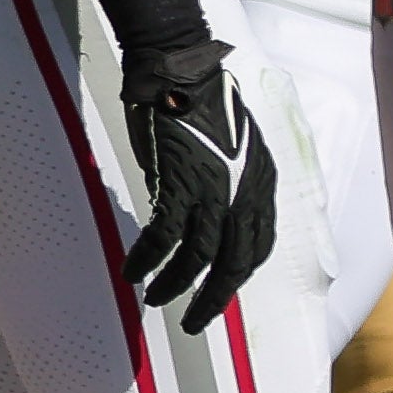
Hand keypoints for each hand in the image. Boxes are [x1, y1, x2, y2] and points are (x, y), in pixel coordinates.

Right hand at [119, 40, 275, 330]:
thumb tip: (185, 209)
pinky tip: (132, 270)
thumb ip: (216, 182)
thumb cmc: (197, 100)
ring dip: (176, 284)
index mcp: (260, 184)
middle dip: (212, 298)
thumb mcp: (227, 146)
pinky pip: (163, 236)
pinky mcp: (179, 184)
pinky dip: (148, 259)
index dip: (238, 274)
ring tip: (153, 298)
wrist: (179, 71)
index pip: (258, 245)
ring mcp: (213, 190)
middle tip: (191, 321)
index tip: (217, 291)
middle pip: (235, 262)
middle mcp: (244, 193)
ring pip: (200, 256)